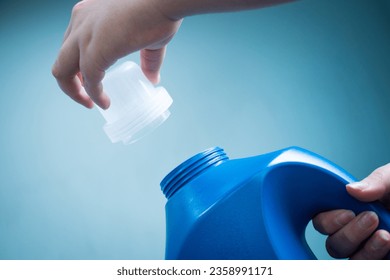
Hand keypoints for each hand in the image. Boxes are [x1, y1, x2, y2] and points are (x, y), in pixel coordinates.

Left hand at [52, 0, 181, 108]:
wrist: (162, 1)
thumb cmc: (157, 12)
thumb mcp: (148, 39)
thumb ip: (147, 60)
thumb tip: (152, 79)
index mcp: (88, 15)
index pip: (71, 46)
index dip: (78, 68)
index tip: (91, 82)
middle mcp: (79, 23)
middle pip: (61, 60)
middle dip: (71, 83)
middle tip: (85, 97)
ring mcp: (84, 37)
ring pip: (62, 72)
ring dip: (74, 93)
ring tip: (90, 104)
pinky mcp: (94, 51)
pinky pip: (89, 81)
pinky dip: (95, 95)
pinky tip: (105, 103)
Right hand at [313, 163, 389, 258]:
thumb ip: (374, 182)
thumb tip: (350, 189)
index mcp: (349, 210)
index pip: (324, 222)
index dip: (330, 220)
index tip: (348, 212)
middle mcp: (356, 232)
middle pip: (334, 245)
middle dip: (350, 234)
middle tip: (372, 218)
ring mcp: (371, 250)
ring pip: (352, 260)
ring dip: (366, 250)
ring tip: (386, 235)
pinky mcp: (383, 259)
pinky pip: (372, 267)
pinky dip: (377, 257)